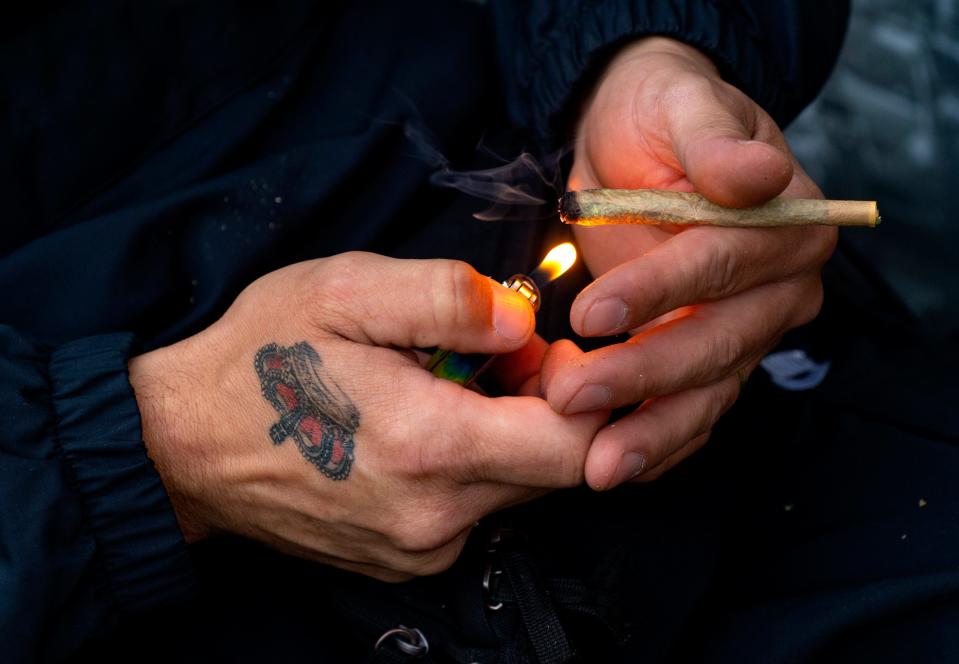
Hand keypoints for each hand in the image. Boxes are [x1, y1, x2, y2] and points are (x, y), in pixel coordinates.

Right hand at [129, 253, 603, 580]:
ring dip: (507, 436)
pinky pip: (474, 514)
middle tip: (492, 354)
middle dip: (547, 408)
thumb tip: (524, 320)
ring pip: (517, 492)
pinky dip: (472, 469)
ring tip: (445, 385)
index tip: (549, 352)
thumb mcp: (345, 291)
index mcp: (431, 446)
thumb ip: (445, 296)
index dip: (588, 394)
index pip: (576, 447)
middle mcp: (435, 517)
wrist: (182, 446)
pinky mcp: (403, 562)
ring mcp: (419, 549)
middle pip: (555, 471)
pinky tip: (421, 429)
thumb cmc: (260, 358)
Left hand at [544, 38, 835, 488]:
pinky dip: (658, 441)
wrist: (637, 141)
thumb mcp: (680, 104)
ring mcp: (746, 332)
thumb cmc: (659, 115)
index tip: (592, 314)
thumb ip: (713, 141)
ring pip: (707, 390)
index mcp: (784, 222)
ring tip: (600, 467)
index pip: (721, 264)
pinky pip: (692, 409)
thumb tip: (756, 174)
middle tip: (570, 398)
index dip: (660, 292)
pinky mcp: (709, 360)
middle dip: (642, 375)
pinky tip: (619, 467)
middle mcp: (779, 288)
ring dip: (653, 431)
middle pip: (715, 342)